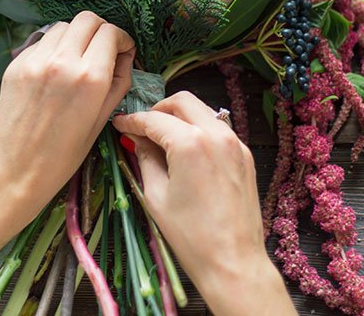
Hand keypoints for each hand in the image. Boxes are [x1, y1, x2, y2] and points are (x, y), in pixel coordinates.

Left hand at [0, 12, 134, 315]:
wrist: (16, 169)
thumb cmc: (65, 153)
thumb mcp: (102, 120)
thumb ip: (118, 81)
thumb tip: (124, 56)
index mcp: (91, 77)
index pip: (111, 32)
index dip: (122, 39)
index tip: (122, 51)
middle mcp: (63, 61)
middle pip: (88, 19)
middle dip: (100, 31)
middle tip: (101, 50)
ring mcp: (36, 59)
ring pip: (63, 26)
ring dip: (75, 37)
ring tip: (75, 60)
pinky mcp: (16, 63)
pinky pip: (41, 41)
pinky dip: (53, 48)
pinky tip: (53, 71)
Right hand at [113, 92, 296, 315]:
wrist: (233, 261)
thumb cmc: (191, 236)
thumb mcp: (156, 196)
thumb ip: (146, 159)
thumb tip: (139, 140)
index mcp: (191, 143)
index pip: (154, 120)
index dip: (132, 120)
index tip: (119, 124)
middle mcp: (217, 135)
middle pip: (183, 102)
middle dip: (159, 109)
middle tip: (142, 127)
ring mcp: (235, 144)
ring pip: (203, 111)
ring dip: (181, 117)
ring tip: (163, 139)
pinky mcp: (244, 156)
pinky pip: (218, 130)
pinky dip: (199, 130)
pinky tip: (186, 152)